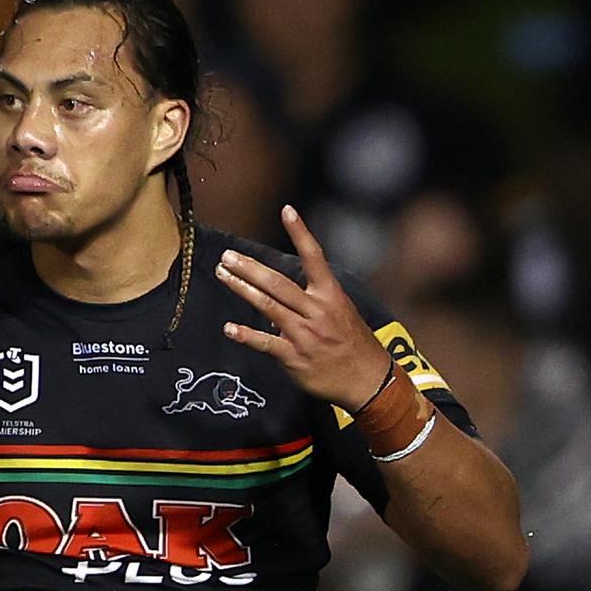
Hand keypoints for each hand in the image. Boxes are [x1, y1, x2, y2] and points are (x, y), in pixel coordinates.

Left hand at [215, 205, 390, 408]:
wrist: (368, 380)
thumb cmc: (352, 342)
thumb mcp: (341, 311)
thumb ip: (311, 299)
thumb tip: (277, 297)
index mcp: (330, 295)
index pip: (314, 257)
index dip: (301, 232)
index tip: (286, 210)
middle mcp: (317, 311)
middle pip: (278, 283)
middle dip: (250, 267)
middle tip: (227, 255)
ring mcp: (305, 335)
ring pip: (269, 307)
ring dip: (243, 289)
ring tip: (223, 274)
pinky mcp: (295, 358)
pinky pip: (267, 344)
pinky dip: (247, 335)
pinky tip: (229, 328)